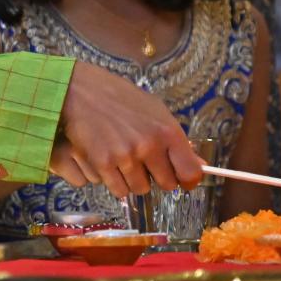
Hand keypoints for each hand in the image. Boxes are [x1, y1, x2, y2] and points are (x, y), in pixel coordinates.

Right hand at [55, 63, 204, 196]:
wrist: (80, 91)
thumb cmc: (120, 98)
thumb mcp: (155, 111)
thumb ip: (176, 140)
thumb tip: (200, 164)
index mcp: (167, 131)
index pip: (190, 173)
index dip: (188, 180)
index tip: (182, 180)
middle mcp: (149, 146)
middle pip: (166, 185)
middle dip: (158, 177)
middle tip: (145, 163)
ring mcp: (125, 156)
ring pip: (140, 189)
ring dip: (134, 180)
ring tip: (124, 160)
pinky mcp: (102, 163)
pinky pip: (118, 189)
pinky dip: (115, 182)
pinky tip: (110, 165)